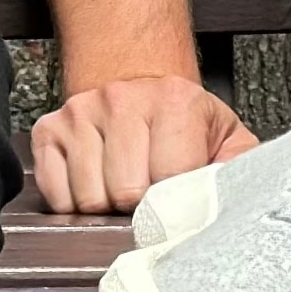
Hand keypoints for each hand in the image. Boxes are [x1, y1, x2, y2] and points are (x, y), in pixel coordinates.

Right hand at [32, 74, 256, 214]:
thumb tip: (240, 207)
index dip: (175, 201)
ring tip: (124, 186)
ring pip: (88, 197)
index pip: (169, 179)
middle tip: (150, 194)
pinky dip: (74, 202)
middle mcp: (122, 98)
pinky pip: (55, 194)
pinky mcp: (48, 129)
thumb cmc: (186, 124)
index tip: (179, 197)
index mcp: (175, 99)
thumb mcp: (228, 139)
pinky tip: (96, 184)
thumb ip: (242, 170)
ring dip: (107, 206)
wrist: (141, 84)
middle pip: (124, 192)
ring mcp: (80, 112)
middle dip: (139, 207)